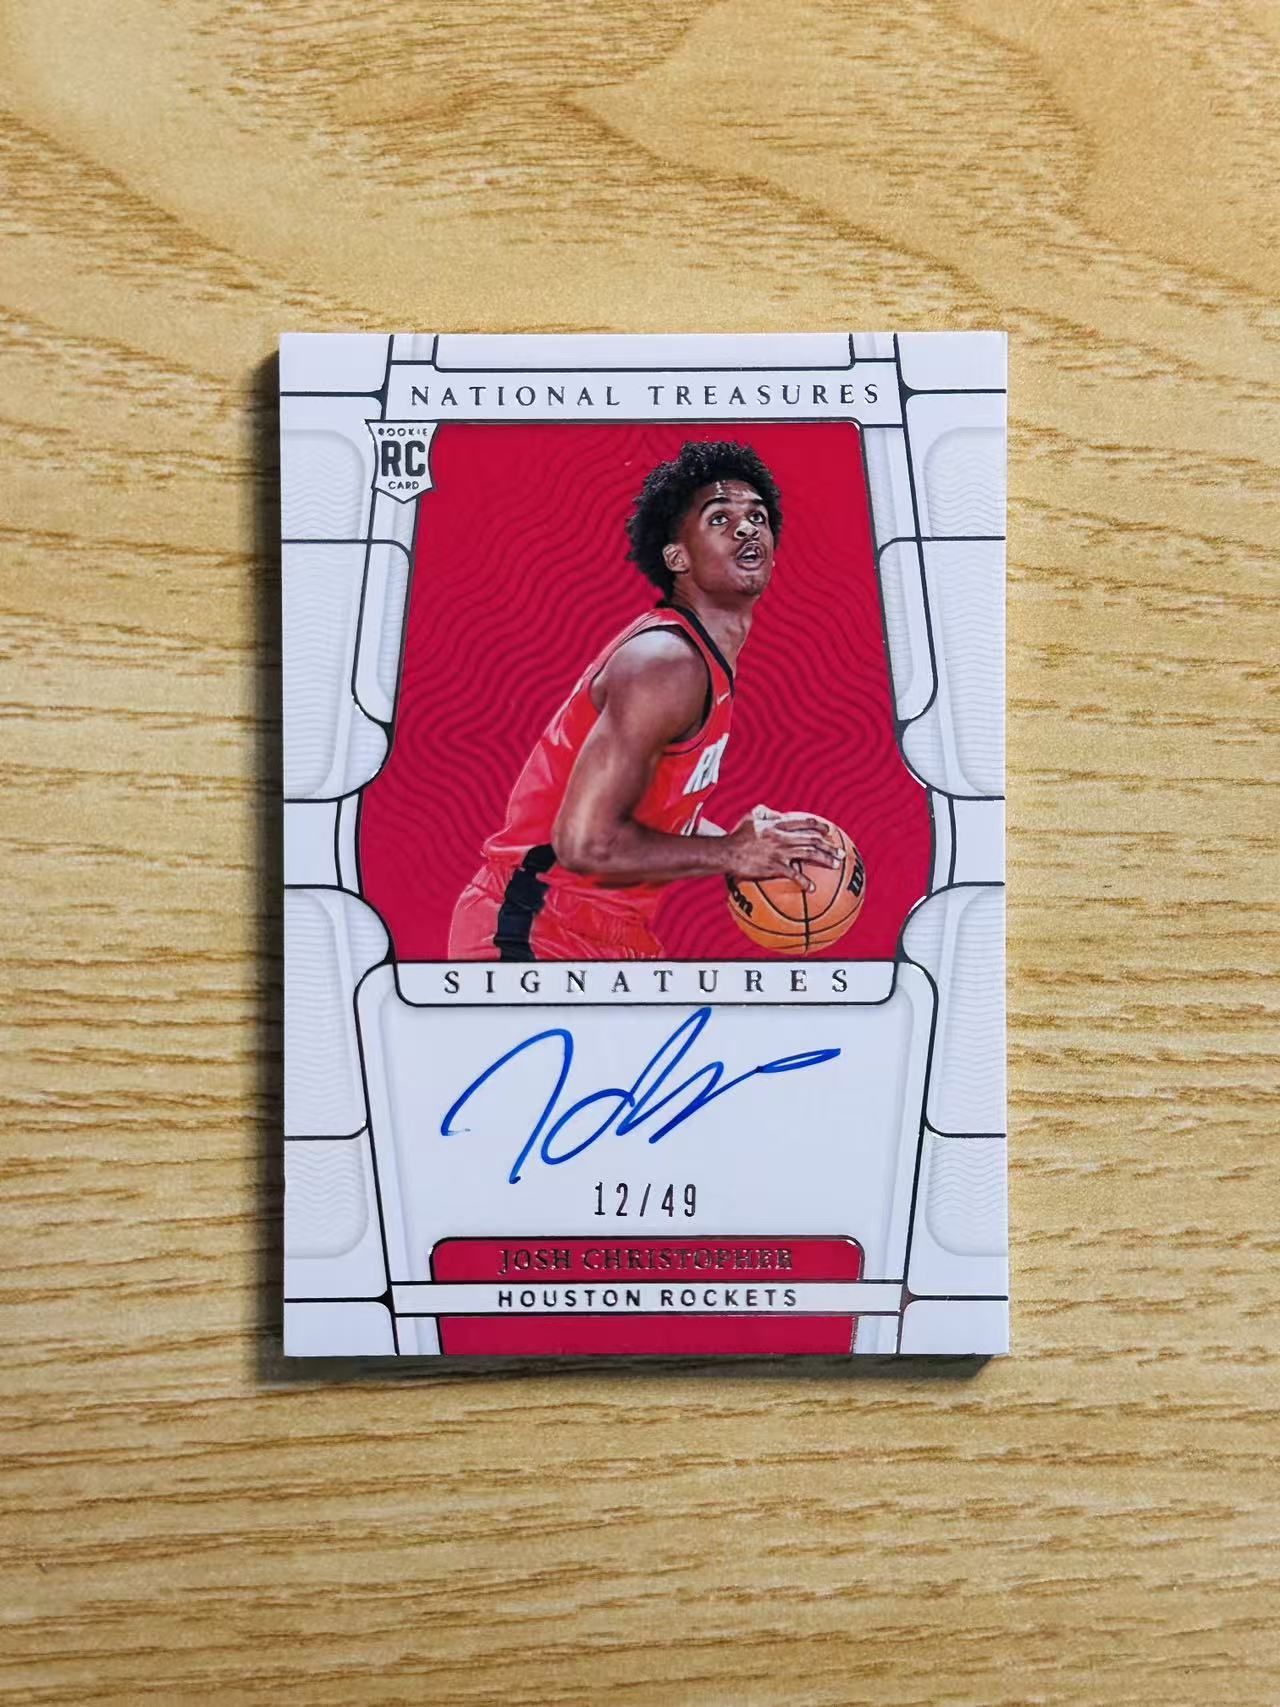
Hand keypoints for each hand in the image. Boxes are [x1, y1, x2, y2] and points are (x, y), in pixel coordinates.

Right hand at [725, 807, 840, 891]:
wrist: (726, 852)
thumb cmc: (737, 835)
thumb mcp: (750, 817)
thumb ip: (764, 811)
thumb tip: (776, 812)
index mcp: (778, 824)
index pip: (804, 823)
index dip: (819, 826)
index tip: (828, 831)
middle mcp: (782, 837)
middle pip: (812, 839)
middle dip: (828, 846)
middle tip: (840, 853)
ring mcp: (779, 852)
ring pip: (808, 853)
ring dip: (825, 859)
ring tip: (836, 865)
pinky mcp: (774, 866)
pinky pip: (793, 874)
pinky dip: (804, 881)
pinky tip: (812, 888)